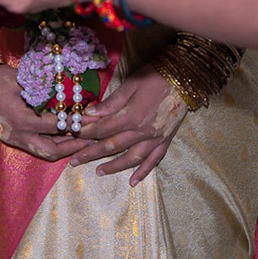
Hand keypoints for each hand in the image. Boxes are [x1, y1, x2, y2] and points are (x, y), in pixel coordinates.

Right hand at [0, 64, 88, 161]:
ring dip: (63, 149)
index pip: (58, 125)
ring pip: (44, 152)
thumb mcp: (22, 80)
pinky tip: (61, 137)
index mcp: (24, 120)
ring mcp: (15, 140)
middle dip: (73, 147)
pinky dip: (51, 144)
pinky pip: (36, 147)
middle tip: (91, 139)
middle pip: (53, 150)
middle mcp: (20, 135)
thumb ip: (45, 89)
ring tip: (80, 141)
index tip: (93, 119)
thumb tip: (69, 91)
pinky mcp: (11, 139)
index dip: (78, 123)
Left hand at [70, 69, 186, 184]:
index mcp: (131, 116)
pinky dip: (143, 172)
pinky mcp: (166, 140)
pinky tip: (133, 181)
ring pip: (131, 158)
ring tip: (99, 172)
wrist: (185, 78)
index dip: (86, 132)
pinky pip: (154, 160)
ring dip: (114, 166)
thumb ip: (111, 102)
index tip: (73, 135)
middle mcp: (142, 131)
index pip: (103, 129)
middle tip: (75, 160)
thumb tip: (89, 113)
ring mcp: (155, 138)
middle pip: (112, 146)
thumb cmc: (156, 76)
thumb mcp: (131, 84)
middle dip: (91, 153)